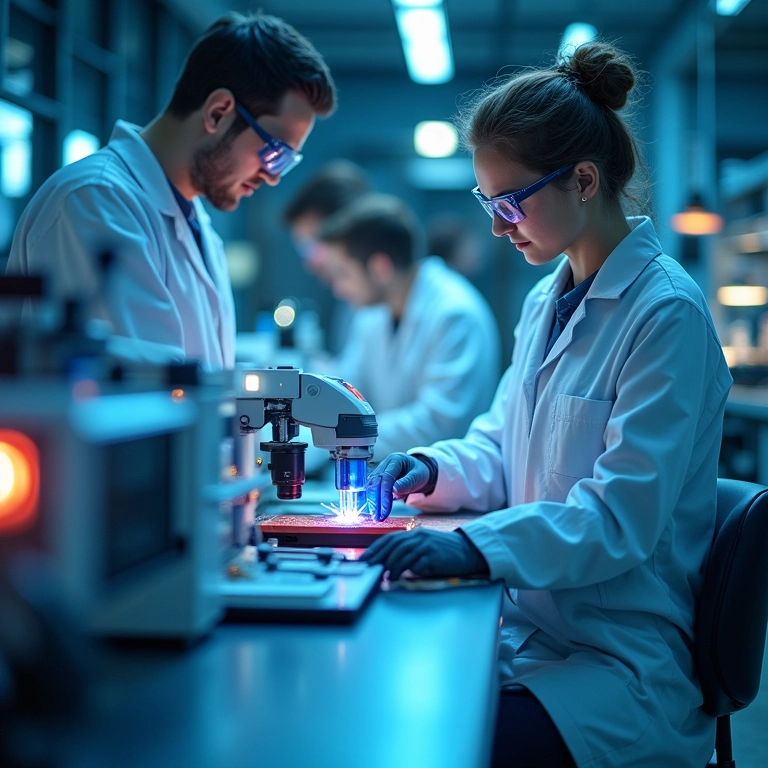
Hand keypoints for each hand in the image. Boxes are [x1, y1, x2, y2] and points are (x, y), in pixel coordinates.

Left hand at [360, 528, 488, 580]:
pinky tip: (398, 577)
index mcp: (414, 534)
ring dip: (390, 565)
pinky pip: (415, 562)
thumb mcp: (424, 547)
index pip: (389, 539)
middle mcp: (418, 536)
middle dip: (378, 557)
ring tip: (384, 576)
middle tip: (368, 568)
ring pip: (401, 553)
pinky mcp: (433, 555)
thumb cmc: (444, 551)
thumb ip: (408, 551)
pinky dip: (404, 570)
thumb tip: (387, 563)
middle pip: (392, 545)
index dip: (374, 549)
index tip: (363, 559)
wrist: (467, 551)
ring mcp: (426, 545)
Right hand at [366, 453, 430, 521]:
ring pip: (371, 487)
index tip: (385, 510)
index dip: (384, 495)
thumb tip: (394, 491)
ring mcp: (379, 471)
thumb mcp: (418, 476)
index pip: (386, 477)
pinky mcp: (377, 480)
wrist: (416, 471)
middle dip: (375, 501)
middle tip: (378, 517)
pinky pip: (372, 490)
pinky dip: (373, 501)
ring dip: (372, 502)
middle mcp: (385, 464)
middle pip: (375, 482)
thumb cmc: (418, 472)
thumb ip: (407, 483)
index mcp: (395, 460)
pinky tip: (375, 510)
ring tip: (376, 516)